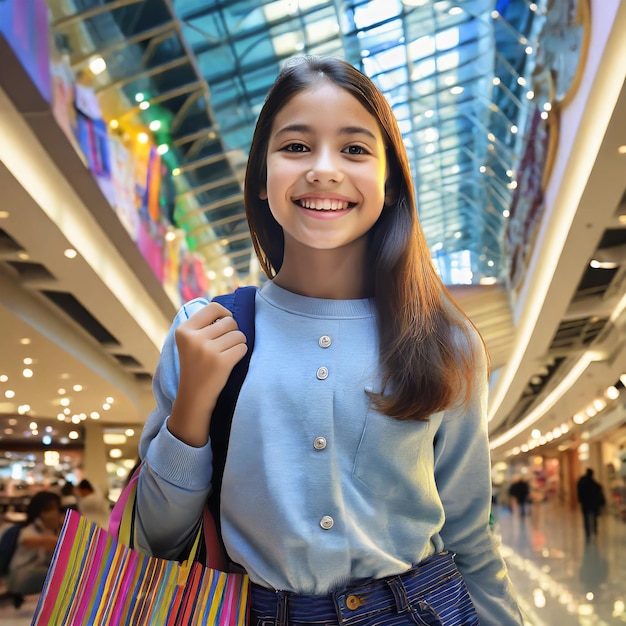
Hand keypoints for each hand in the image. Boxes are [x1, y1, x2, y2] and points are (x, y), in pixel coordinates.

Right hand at [168, 302, 247, 446]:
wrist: (193, 397)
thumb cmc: (196, 367)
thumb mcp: (189, 342)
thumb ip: (202, 325)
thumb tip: (226, 312)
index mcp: (184, 330)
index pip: (213, 307)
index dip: (224, 313)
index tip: (225, 323)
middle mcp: (194, 338)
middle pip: (229, 321)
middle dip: (233, 331)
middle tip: (225, 345)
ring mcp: (207, 350)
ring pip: (239, 334)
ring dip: (238, 343)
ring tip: (227, 353)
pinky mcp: (221, 362)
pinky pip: (242, 348)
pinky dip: (241, 353)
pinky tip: (231, 362)